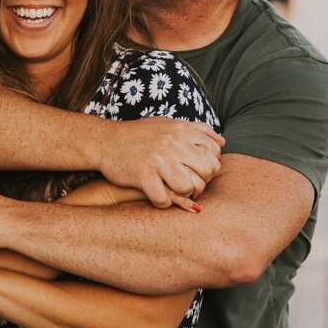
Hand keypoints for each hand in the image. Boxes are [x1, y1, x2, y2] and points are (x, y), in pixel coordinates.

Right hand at [97, 117, 224, 206]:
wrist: (105, 141)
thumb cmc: (139, 135)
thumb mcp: (169, 124)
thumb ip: (196, 131)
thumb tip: (222, 143)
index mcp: (181, 130)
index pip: (214, 153)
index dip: (211, 167)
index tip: (198, 172)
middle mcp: (173, 143)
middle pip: (207, 171)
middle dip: (202, 183)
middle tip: (190, 186)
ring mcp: (158, 159)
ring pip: (188, 187)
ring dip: (184, 195)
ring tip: (174, 191)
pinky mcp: (143, 175)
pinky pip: (164, 199)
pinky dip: (162, 202)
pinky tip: (157, 196)